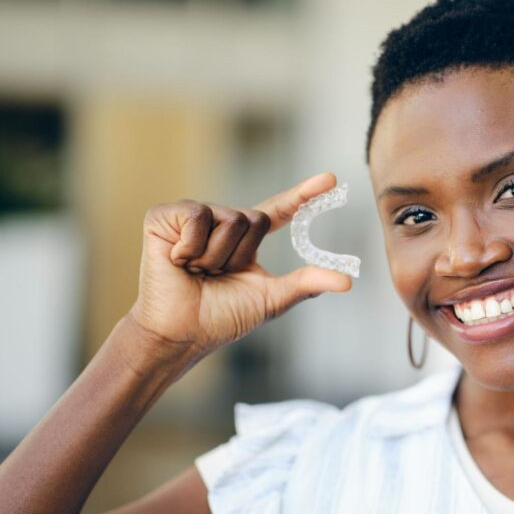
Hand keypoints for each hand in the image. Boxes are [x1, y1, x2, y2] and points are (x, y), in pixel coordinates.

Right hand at [128, 172, 351, 356]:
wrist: (179, 332)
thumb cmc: (220, 319)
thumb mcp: (270, 299)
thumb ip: (306, 283)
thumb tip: (347, 280)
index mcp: (245, 240)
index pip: (280, 211)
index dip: (304, 195)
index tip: (332, 180)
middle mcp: (221, 222)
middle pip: (255, 219)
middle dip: (240, 255)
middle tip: (216, 277)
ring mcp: (193, 217)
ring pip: (229, 219)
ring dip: (215, 257)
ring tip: (195, 272)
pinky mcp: (165, 217)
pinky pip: (197, 216)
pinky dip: (190, 247)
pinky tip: (177, 260)